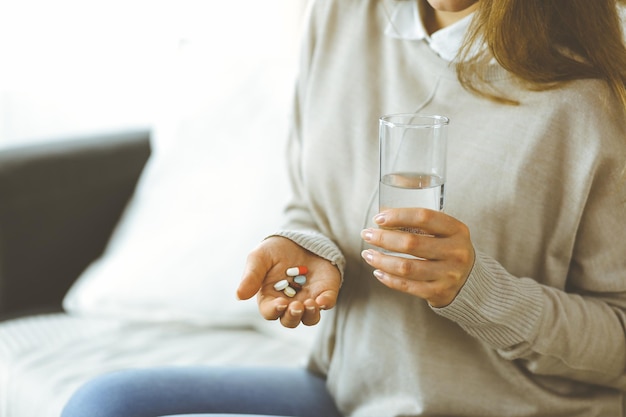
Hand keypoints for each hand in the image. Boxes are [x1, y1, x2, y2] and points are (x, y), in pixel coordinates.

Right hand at [237, 236, 340, 327]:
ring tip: (310, 304)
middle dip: (293, 316)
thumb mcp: (259, 257)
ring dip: (310, 315)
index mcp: (270, 297)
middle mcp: (289, 303)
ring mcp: (308, 299)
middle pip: (290, 320)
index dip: (274, 311)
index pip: (270, 312)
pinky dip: (325, 304)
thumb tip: (239, 296)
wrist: (300, 237)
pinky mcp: (324, 291)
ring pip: (309, 318)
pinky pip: (327, 303)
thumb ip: (251, 276)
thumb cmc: (275, 249)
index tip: (280, 303)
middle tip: (296, 306)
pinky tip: (323, 300)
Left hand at [360, 208, 474, 306]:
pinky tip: (377, 271)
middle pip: (411, 243)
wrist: (471, 281)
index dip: (398, 216)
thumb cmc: (448, 249)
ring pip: (406, 267)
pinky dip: (388, 279)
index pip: (424, 217)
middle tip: (366, 234)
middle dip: (383, 238)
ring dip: (381, 260)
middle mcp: (456, 252)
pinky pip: (407, 286)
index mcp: (457, 230)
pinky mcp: (440, 293)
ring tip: (367, 254)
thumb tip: (382, 217)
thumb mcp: (446, 232)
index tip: (378, 218)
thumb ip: (421, 224)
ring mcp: (449, 274)